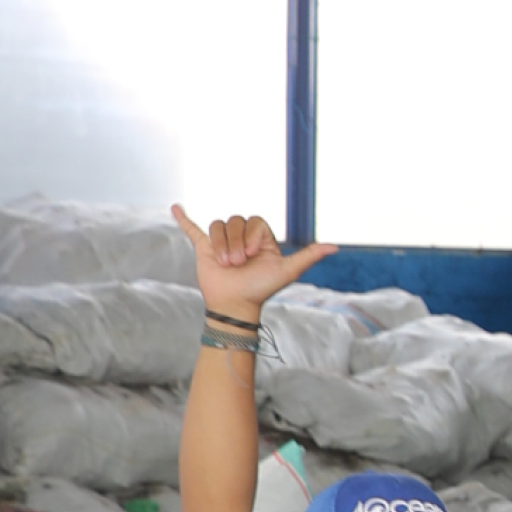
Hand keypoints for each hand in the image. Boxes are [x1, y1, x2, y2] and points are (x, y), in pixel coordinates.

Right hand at [169, 205, 337, 325]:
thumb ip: (309, 256)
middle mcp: (241, 238)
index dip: (252, 235)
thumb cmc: (261, 288)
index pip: (255, 221)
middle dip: (236, 242)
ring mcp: (222, 242)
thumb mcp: (287, 270)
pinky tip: (176, 207)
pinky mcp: (203, 248)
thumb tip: (335, 247)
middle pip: (234, 221)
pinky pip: (193, 229)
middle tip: (238, 263)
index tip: (253, 255)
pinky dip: (184, 218)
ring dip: (221, 244)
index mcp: (261, 239)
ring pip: (218, 225)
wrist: (235, 304)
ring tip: (226, 263)